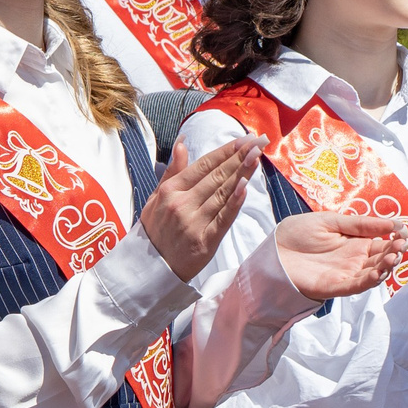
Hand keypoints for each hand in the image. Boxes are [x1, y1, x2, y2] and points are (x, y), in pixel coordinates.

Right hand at [141, 137, 262, 281]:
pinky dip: (234, 202)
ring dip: (242, 173)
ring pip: (222, 193)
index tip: (243, 139)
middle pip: (216, 176)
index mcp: (170, 190)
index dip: (225, 151)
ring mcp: (194, 222)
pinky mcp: (205, 241)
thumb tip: (182, 143)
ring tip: (257, 157)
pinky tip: (245, 187)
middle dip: (239, 157)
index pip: (203, 165)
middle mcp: (182, 203)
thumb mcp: (156, 197)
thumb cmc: (155, 230)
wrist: (150, 268)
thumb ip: (172, 170)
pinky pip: (223, 218)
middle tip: (258, 142)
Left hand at [271, 211, 407, 300]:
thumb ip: (359, 224)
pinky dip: (369, 281)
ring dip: (385, 266)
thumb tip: (392, 222)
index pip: (382, 241)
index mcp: (355, 242)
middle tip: (400, 244)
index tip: (403, 230)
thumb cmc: (297, 233)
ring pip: (373, 273)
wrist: (272, 250)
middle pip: (381, 258)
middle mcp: (354, 259)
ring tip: (392, 257)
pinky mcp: (335, 286)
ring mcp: (346, 274)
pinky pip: (356, 286)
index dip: (394, 237)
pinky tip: (378, 273)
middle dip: (394, 252)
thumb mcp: (330, 221)